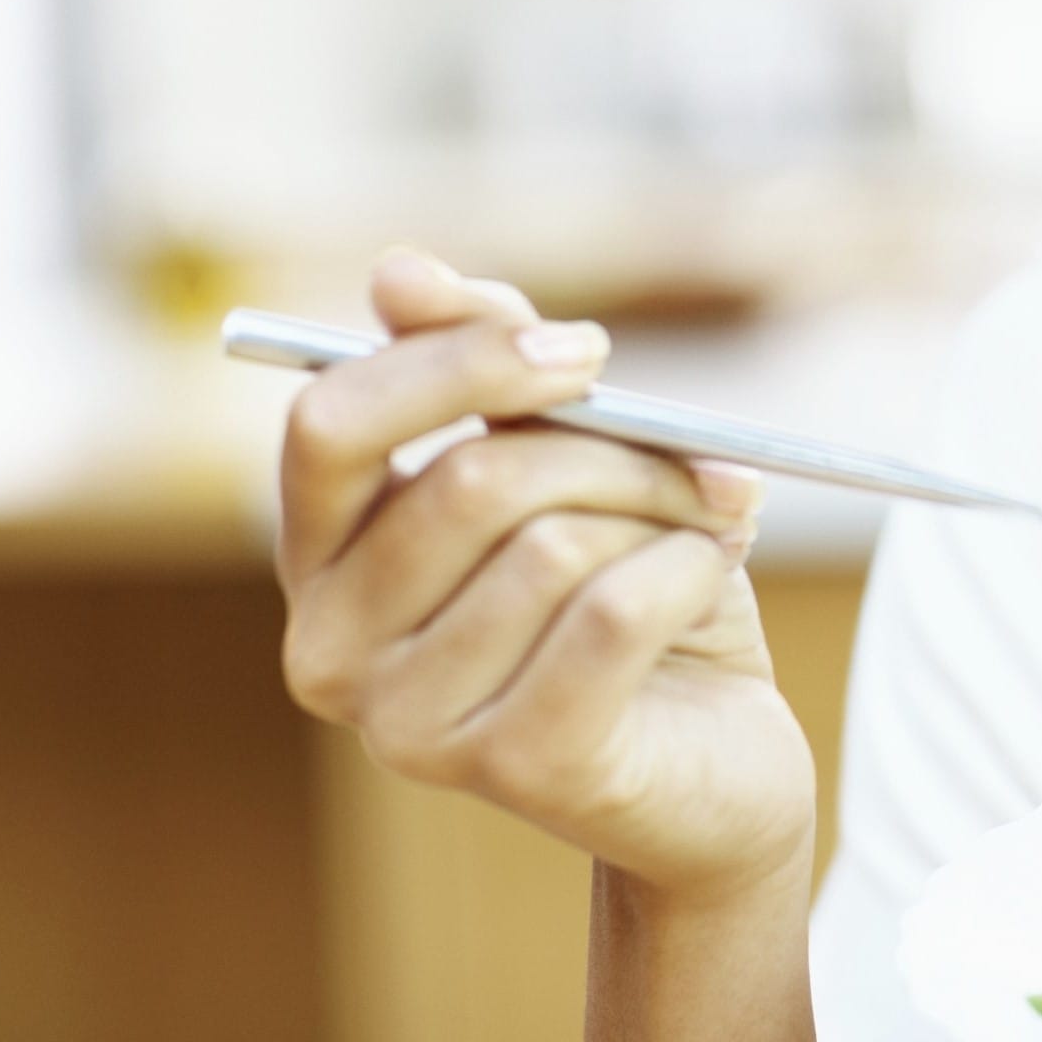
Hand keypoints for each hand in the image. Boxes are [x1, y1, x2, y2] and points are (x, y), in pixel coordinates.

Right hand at [274, 249, 816, 900]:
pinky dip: (691, 569)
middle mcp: (332, 654)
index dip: (457, 362)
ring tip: (709, 532)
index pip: (329, 425)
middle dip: (612, 449)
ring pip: (554, 544)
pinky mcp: (518, 769)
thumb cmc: (631, 599)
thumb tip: (399, 272)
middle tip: (695, 457)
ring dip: (664, 513)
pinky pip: (616, 609)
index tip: (586, 351)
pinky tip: (709, 582)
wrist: (720, 766)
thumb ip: (486, 367)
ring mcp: (411, 727)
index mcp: (322, 563)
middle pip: (471, 479)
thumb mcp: (568, 461)